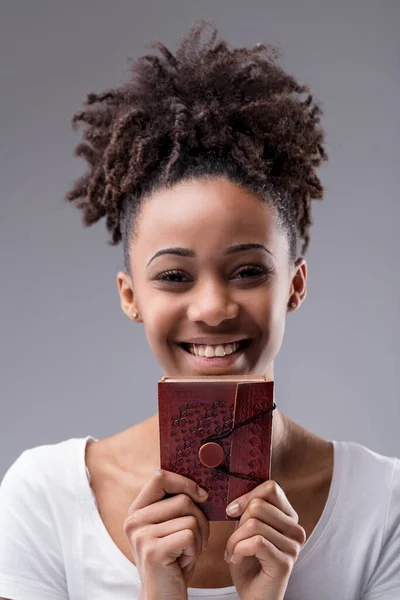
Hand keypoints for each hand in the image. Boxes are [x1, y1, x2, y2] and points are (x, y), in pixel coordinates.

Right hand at [123, 469, 209, 599]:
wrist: (163, 598)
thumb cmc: (173, 560)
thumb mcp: (171, 527)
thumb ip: (176, 504)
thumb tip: (201, 485)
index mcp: (137, 510)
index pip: (160, 477)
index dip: (184, 482)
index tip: (201, 496)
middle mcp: (134, 520)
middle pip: (183, 499)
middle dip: (200, 520)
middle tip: (193, 541)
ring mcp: (142, 535)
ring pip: (190, 518)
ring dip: (199, 538)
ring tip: (186, 553)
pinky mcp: (153, 551)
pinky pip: (190, 535)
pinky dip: (195, 550)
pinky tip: (183, 562)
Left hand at [224, 480, 305, 599]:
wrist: (253, 596)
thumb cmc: (248, 562)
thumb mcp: (246, 529)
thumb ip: (248, 510)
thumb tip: (236, 493)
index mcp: (288, 517)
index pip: (271, 488)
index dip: (247, 496)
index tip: (232, 511)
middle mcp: (296, 529)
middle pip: (258, 505)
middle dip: (237, 523)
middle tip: (232, 541)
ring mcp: (293, 546)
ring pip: (253, 523)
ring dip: (234, 540)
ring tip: (233, 552)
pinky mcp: (285, 562)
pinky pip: (255, 542)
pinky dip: (238, 549)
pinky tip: (237, 559)